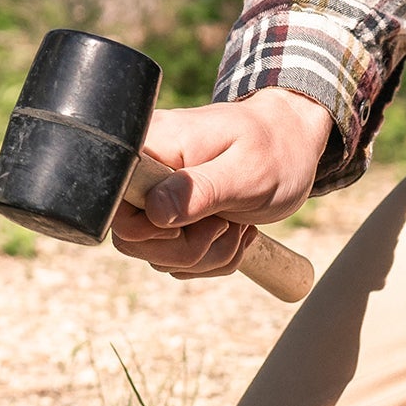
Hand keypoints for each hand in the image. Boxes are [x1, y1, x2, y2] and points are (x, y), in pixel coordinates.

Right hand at [109, 89, 331, 279]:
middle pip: (130, 238)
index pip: (113, 199)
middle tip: (225, 225)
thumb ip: (200, 190)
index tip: (192, 218)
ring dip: (205, 255)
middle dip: (186, 248)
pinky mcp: (168, 218)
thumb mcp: (247, 171)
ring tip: (235, 226)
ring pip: (154, 255)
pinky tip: (230, 232)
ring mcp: (154, 197)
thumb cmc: (274, 149)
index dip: (149, 225)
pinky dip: (208, 258)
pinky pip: (173, 259)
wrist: (291, 146)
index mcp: (152, 146)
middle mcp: (143, 171)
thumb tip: (155, 211)